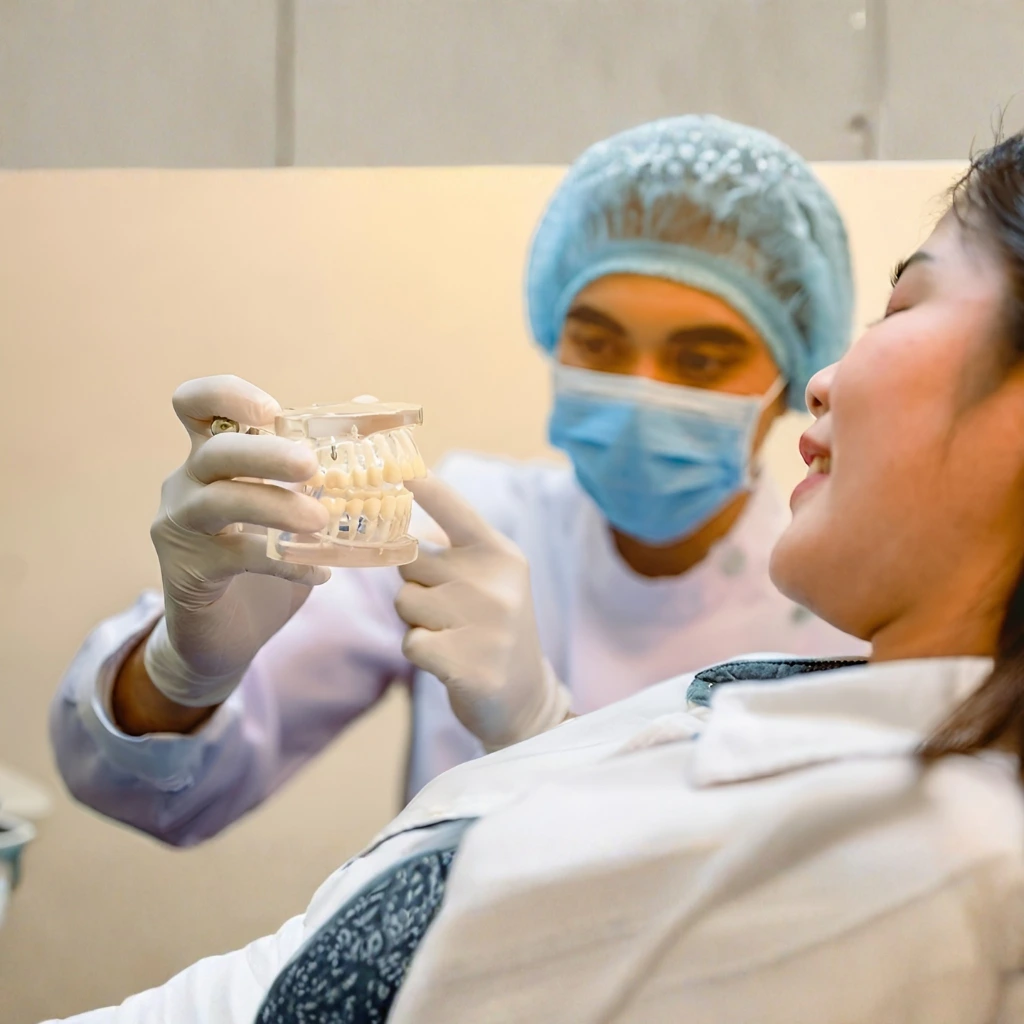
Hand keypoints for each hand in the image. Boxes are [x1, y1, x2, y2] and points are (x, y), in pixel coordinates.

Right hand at [145, 375, 329, 707]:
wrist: (225, 636)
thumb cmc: (262, 558)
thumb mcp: (292, 505)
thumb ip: (319, 462)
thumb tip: (368, 406)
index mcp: (212, 456)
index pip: (199, 404)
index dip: (228, 395)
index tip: (271, 410)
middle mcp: (188, 483)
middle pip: (216, 449)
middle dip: (266, 453)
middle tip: (310, 466)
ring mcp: (182, 527)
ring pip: (219, 500)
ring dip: (275, 506)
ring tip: (321, 521)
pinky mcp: (188, 572)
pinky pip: (238, 558)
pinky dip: (285, 564)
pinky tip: (320, 575)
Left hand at [395, 475, 570, 750]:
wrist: (524, 696)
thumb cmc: (493, 628)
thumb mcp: (488, 580)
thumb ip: (452, 553)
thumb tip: (401, 524)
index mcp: (500, 554)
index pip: (455, 510)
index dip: (425, 486)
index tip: (400, 464)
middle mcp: (494, 582)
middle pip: (410, 561)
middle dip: (415, 584)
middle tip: (448, 608)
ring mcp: (484, 624)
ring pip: (405, 604)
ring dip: (418, 622)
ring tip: (454, 636)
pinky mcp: (468, 663)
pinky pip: (411, 643)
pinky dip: (423, 653)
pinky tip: (452, 661)